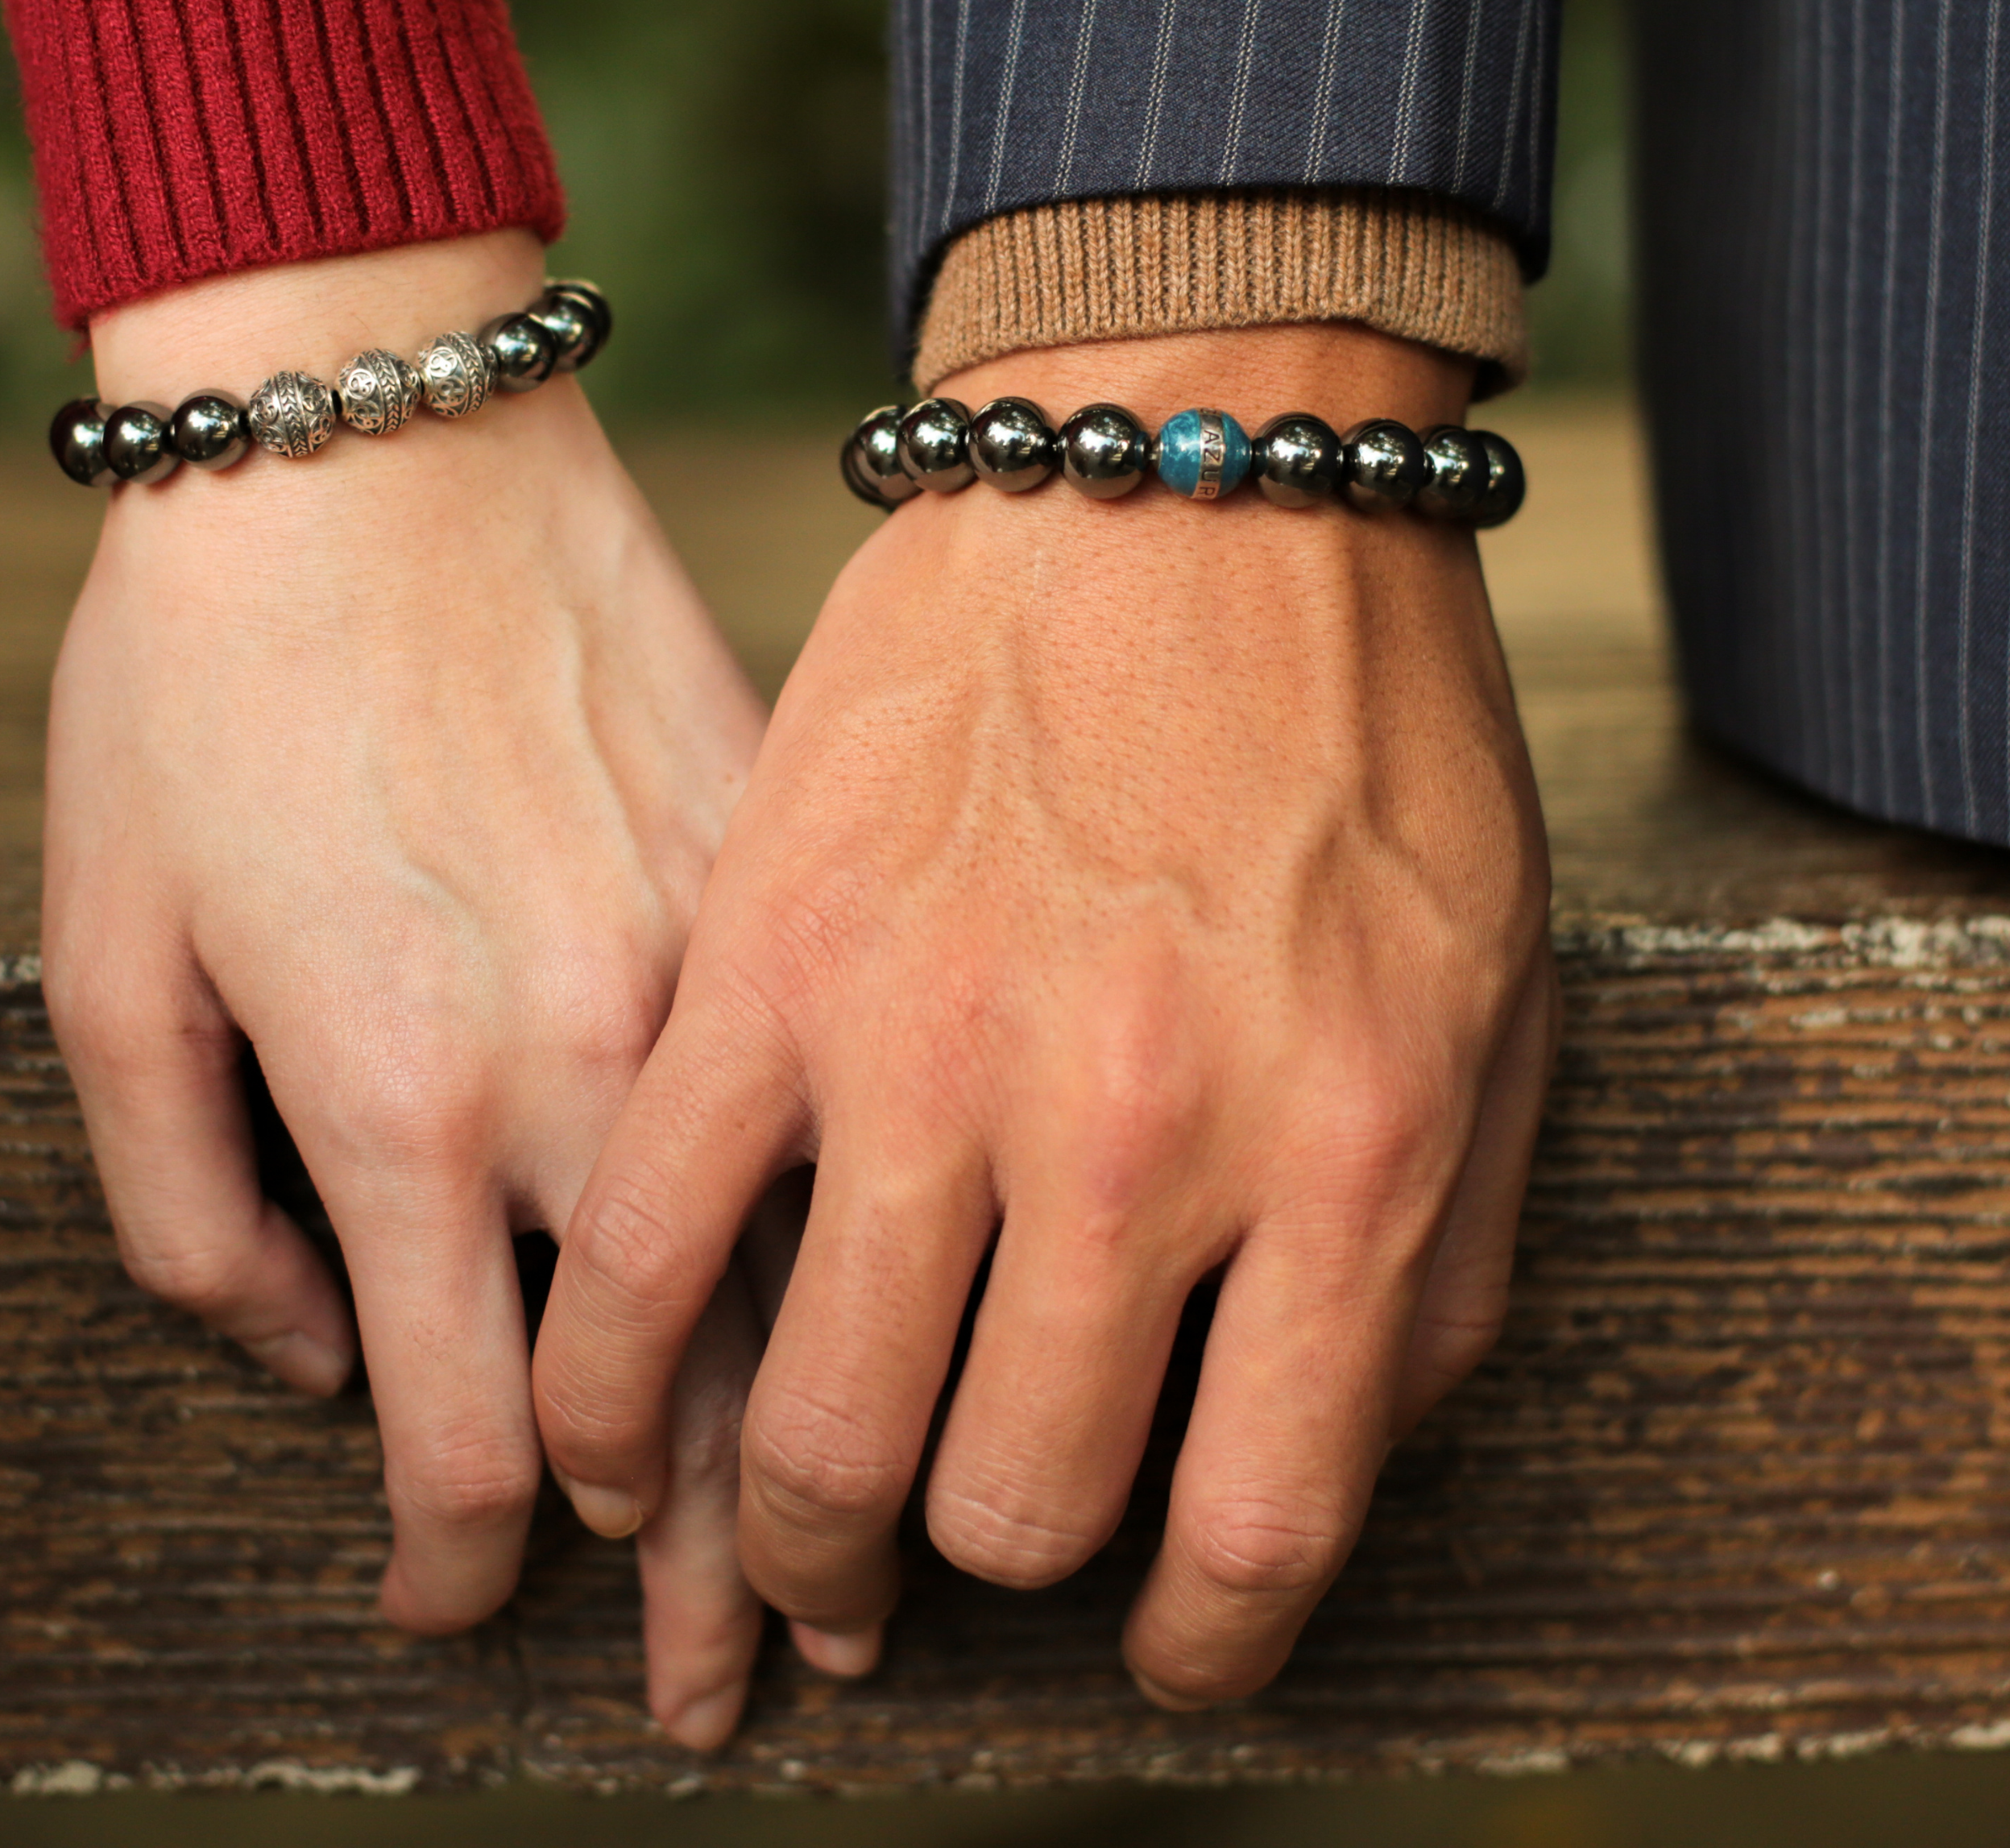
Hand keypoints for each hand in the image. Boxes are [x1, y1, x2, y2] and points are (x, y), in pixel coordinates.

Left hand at [42, 232, 775, 1745]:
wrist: (378, 437)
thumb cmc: (207, 682)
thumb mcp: (111, 954)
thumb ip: (191, 1207)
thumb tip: (320, 1359)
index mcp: (402, 1098)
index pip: (468, 1440)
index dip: (457, 1571)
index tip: (453, 1610)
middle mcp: (585, 1060)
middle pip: (678, 1405)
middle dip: (699, 1587)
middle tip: (720, 1696)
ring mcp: (710, 965)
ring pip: (801, 1273)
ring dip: (817, 1445)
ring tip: (850, 1574)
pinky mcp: (771, 868)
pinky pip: (834, 1097)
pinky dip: (855, 1237)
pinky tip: (883, 1300)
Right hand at [533, 324, 1554, 1705]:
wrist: (1189, 460)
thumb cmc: (1360, 726)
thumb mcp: (1499, 995)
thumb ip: (1443, 1261)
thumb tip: (1329, 1458)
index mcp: (1345, 1153)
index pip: (1252, 1534)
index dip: (1195, 1648)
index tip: (1155, 1648)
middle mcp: (1138, 1138)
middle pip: (1016, 1508)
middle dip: (986, 1562)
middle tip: (966, 1528)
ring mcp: (932, 1049)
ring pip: (827, 1432)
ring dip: (804, 1528)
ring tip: (801, 1524)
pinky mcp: (766, 963)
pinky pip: (645, 1247)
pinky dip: (611, 1387)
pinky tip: (609, 1435)